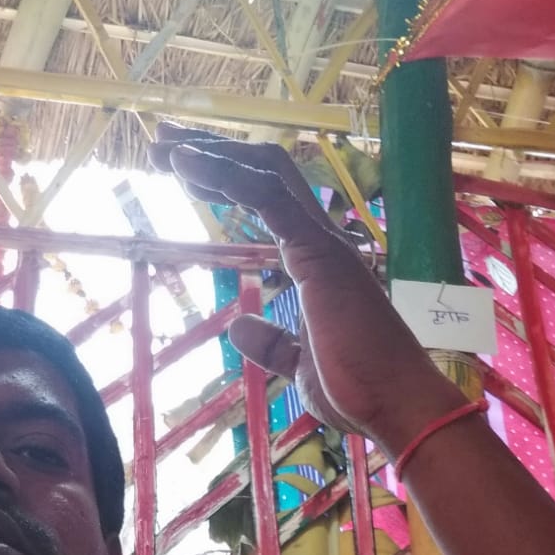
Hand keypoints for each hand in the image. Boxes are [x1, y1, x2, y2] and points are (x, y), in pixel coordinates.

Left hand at [149, 123, 464, 455]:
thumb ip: (271, 343)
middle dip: (213, 152)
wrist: (393, 406)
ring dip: (212, 154)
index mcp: (318, 261)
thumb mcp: (297, 365)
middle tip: (160, 148)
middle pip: (265, 171)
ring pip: (266, 172)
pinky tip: (187, 166)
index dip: (223, 177)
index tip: (180, 172)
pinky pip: (270, 199)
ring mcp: (324, 243)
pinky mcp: (319, 255)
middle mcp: (323, 240)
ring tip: (163, 149)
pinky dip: (227, 175)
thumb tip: (240, 327)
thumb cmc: (357, 390)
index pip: (268, 198)